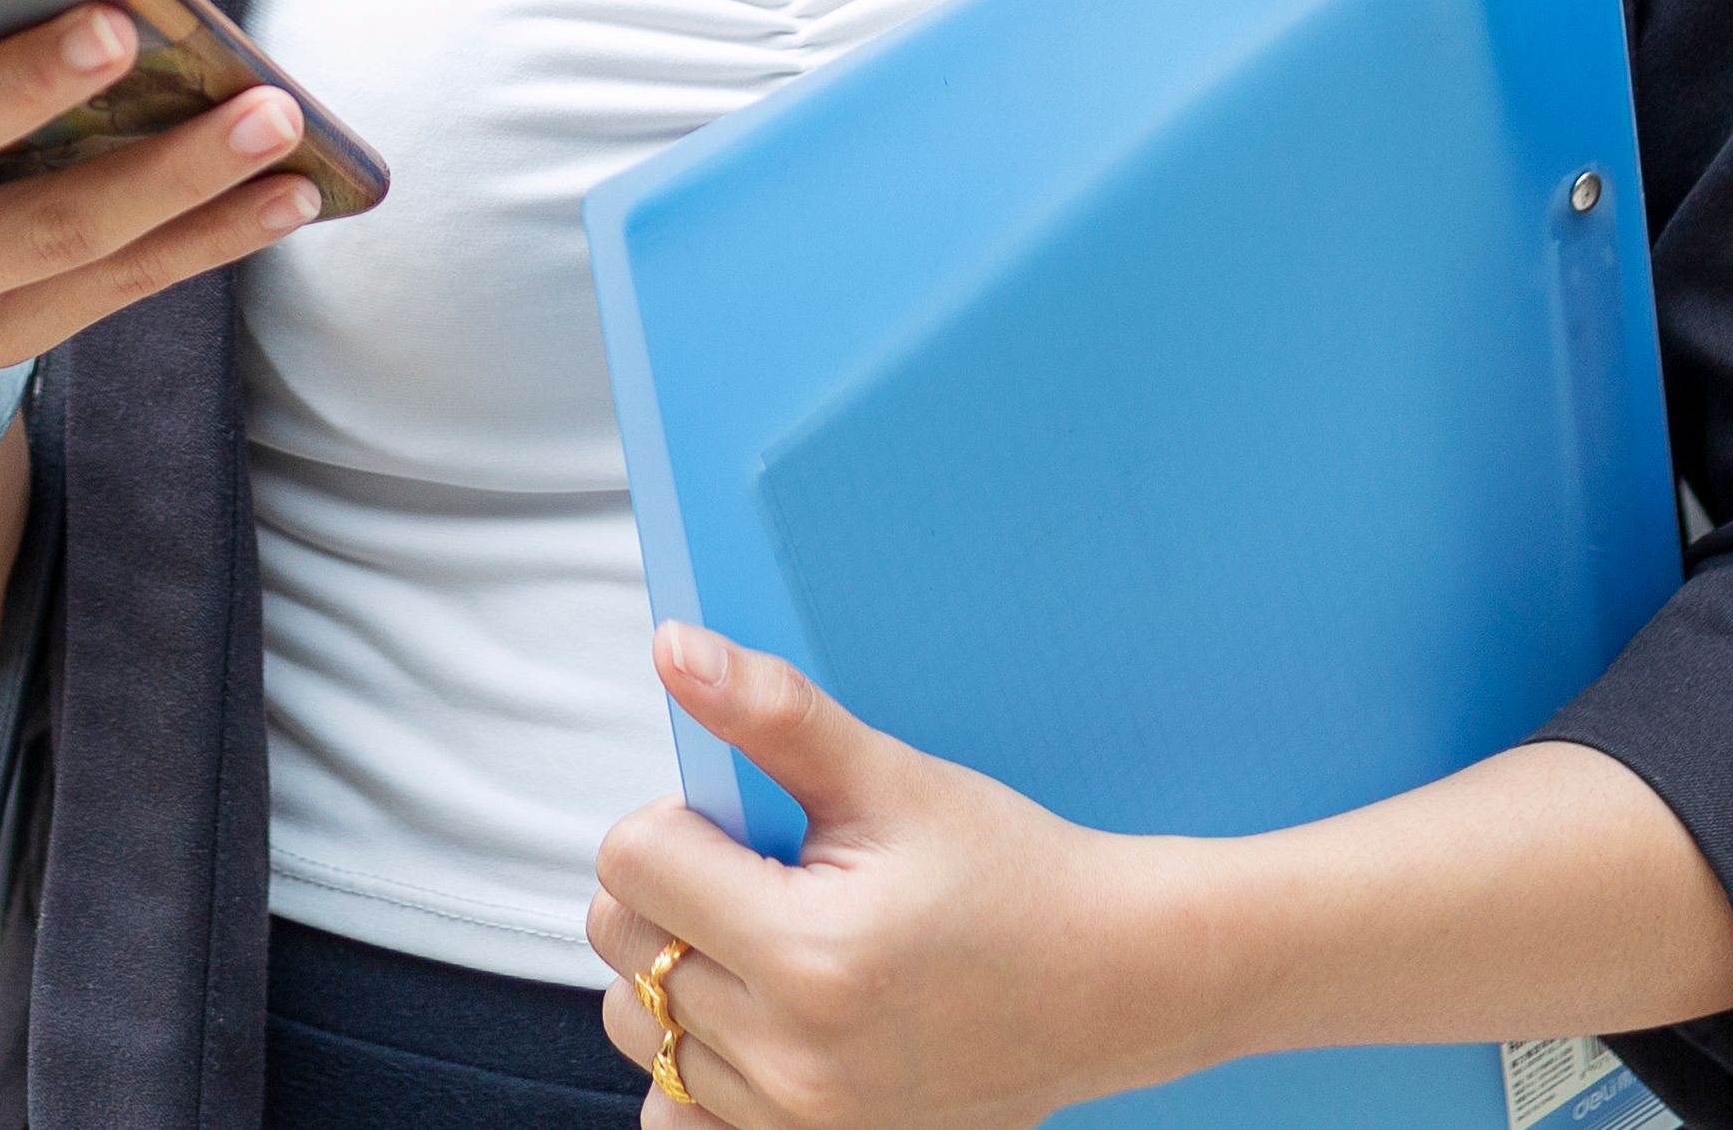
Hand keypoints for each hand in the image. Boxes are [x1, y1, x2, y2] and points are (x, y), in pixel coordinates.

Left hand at [584, 631, 1211, 1129]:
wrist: (1112, 983)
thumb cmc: (1012, 875)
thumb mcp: (892, 778)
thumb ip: (771, 713)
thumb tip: (672, 649)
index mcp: (806, 952)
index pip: (631, 861)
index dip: (679, 817)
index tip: (749, 823)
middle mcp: (791, 1056)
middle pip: (620, 943)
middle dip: (673, 886)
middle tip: (768, 875)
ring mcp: (799, 1120)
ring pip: (638, 1026)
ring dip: (680, 970)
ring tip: (778, 940)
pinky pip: (676, 1112)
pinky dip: (696, 1060)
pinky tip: (759, 1014)